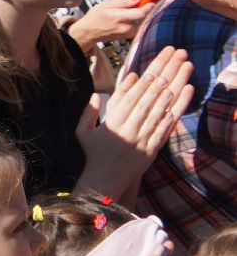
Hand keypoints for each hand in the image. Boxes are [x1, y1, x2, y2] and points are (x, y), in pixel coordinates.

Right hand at [67, 0, 152, 53]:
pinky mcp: (130, 36)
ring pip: (140, 20)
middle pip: (143, 16)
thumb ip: (125, 1)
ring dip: (136, 14)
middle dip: (140, 8)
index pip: (142, 12)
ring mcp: (129, 34)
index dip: (150, 5)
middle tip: (132, 4)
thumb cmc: (96, 16)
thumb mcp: (107, 4)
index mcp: (120, 18)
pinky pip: (137, 24)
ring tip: (122, 13)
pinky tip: (123, 19)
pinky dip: (133, 20)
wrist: (89, 32)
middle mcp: (127, 28)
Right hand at [75, 47, 193, 197]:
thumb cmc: (93, 153)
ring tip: (172, 88)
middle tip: (164, 75)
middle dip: (154, 90)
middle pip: (143, 107)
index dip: (139, 88)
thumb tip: (95, 94)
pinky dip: (167, 123)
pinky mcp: (149, 152)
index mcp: (112, 125)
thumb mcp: (82, 132)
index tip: (147, 75)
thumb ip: (88, 112)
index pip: (128, 102)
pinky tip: (172, 112)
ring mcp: (140, 142)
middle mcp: (127, 132)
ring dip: (163, 103)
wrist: (104, 180)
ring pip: (153, 119)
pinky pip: (159, 135)